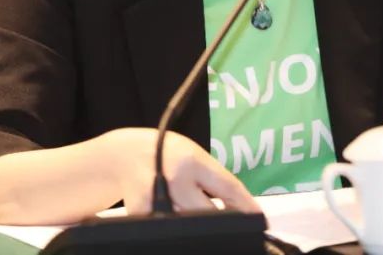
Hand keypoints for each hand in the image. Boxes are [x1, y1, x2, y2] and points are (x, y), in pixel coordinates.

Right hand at [102, 128, 258, 214]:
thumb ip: (211, 178)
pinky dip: (172, 228)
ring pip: (185, 224)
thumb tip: (239, 209)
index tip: (259, 220)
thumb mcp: (192, 155)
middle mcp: (174, 177)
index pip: (228, 186)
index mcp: (192, 160)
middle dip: (220, 223)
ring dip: (194, 226)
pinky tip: (173, 222)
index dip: (246, 206)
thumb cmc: (167, 154)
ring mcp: (155, 196)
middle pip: (208, 214)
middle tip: (230, 227)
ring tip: (197, 220)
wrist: (124, 154)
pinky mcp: (139, 212)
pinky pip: (164, 228)